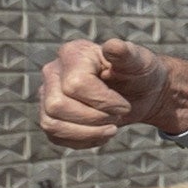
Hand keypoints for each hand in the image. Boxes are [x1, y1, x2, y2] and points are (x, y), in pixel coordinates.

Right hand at [38, 40, 187, 148]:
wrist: (139, 93)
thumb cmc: (139, 74)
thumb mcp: (139, 62)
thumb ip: (127, 54)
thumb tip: (113, 46)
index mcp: (73, 53)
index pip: (75, 85)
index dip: (103, 101)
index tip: (124, 105)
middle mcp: (53, 72)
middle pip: (57, 106)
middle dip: (94, 118)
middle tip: (117, 115)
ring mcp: (47, 94)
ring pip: (51, 124)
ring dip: (88, 133)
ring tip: (111, 127)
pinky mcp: (49, 115)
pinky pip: (55, 136)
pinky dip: (83, 140)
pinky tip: (101, 133)